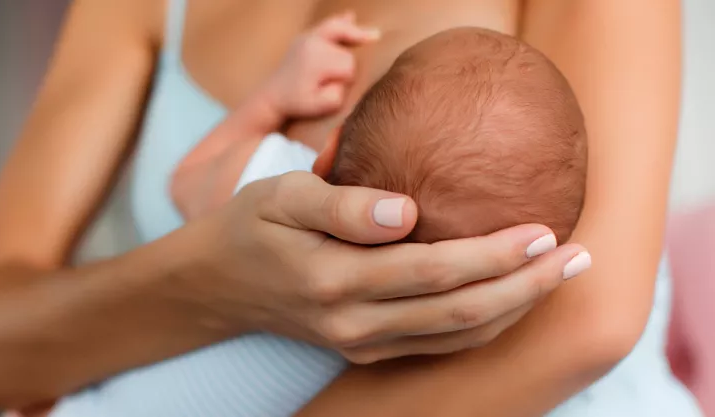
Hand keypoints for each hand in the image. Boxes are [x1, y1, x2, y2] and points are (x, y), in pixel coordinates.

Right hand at [172, 171, 590, 362]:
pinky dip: (483, 326)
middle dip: (525, 286)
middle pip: (459, 313)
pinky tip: (512, 301)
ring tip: (559, 277)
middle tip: (578, 257)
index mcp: (335, 278)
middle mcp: (354, 322)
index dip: (493, 255)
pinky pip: (438, 345)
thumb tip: (406, 211)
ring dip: (514, 309)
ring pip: (456, 338)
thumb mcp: (282, 195)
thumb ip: (342, 205)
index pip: (433, 271)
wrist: (218, 284)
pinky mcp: (366, 349)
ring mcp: (361, 343)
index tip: (543, 230)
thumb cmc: (251, 226)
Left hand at [262, 12, 378, 118]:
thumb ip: (337, 94)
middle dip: (348, 64)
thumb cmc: (297, 103)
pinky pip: (327, 25)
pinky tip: (351, 16)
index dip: (346, 79)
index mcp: (317, 60)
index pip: (349, 66)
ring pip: (340, 30)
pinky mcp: (305, 37)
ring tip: (374, 35)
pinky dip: (340, 22)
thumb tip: (344, 79)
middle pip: (346, 50)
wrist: (272, 97)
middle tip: (337, 78)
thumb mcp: (320, 107)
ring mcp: (308, 37)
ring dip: (355, 34)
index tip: (333, 88)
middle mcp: (313, 43)